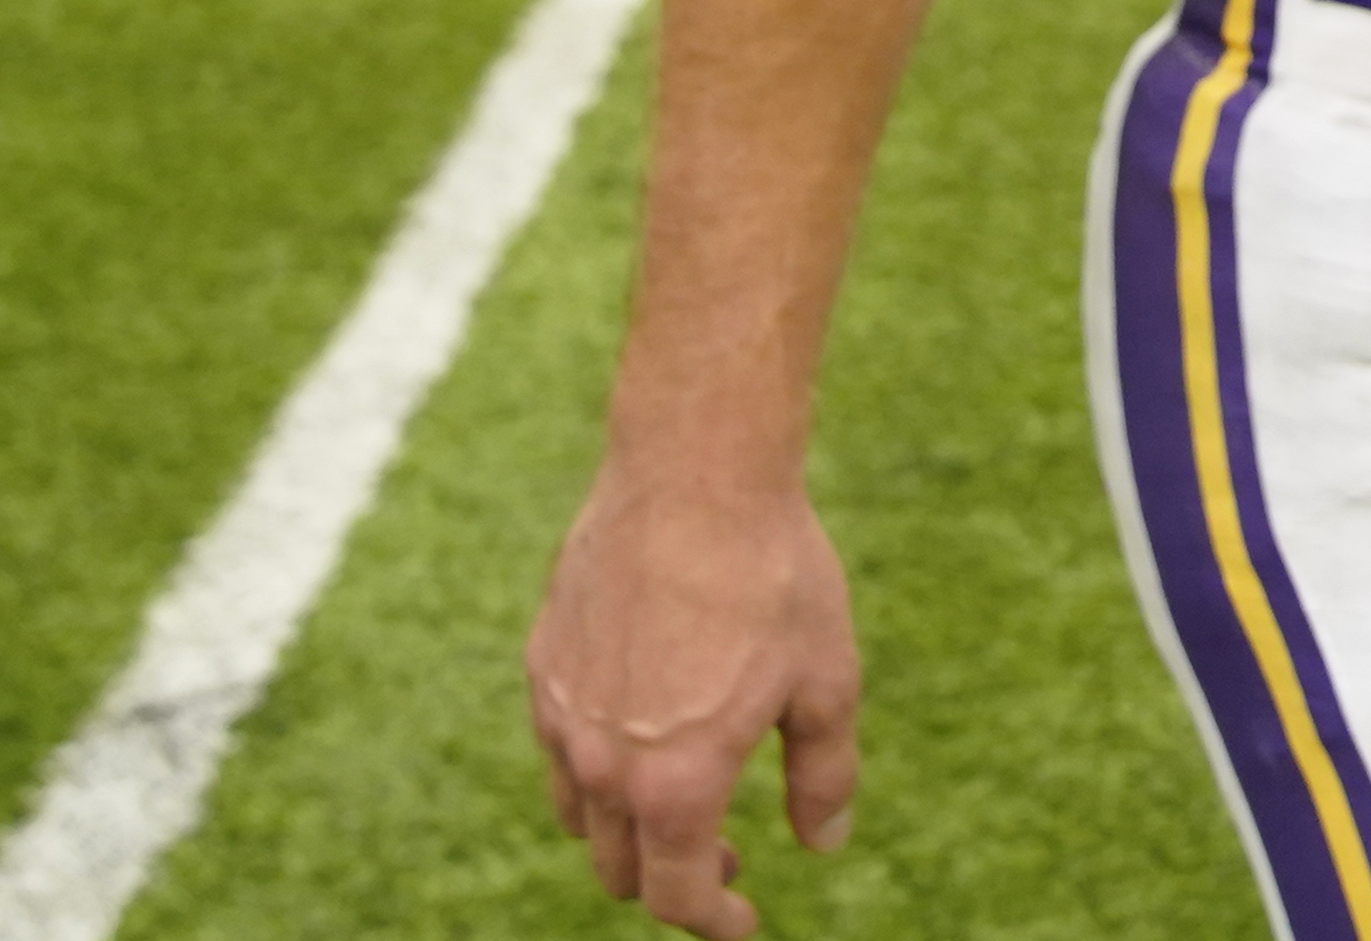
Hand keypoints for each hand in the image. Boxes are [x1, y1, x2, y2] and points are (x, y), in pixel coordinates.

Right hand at [530, 466, 861, 937]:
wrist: (694, 474)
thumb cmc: (773, 577)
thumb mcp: (827, 684)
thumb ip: (825, 777)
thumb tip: (823, 844)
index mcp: (675, 785)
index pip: (674, 899)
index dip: (713, 922)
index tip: (743, 922)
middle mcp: (602, 764)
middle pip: (619, 868)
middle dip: (671, 879)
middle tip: (723, 853)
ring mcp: (563, 712)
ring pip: (579, 813)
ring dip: (625, 828)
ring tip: (677, 797)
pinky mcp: (544, 662)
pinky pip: (558, 744)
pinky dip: (593, 764)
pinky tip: (642, 724)